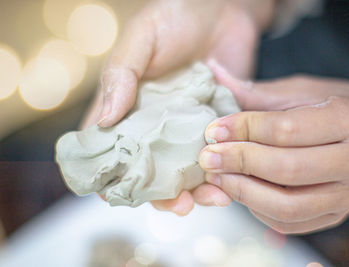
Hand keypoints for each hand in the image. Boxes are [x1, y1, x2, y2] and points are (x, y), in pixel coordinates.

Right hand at [82, 0, 274, 213]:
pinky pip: (216, 156)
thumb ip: (120, 76)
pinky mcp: (217, 125)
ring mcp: (187, 128)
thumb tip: (102, 122)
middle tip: (179, 205)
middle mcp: (156, 124)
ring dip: (195, 191)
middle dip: (161, 195)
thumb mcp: (142, 39)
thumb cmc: (175, 15)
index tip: (117, 196)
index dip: (109, 176)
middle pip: (150, 171)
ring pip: (185, 172)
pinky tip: (229, 184)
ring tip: (211, 198)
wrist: (224, 7)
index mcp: (129, 106)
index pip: (110, 148)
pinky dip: (221, 174)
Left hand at [195, 61, 348, 233]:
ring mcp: (348, 194)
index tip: (213, 130)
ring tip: (217, 177)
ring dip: (243, 192)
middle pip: (285, 169)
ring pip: (287, 205)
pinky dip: (258, 209)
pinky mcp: (337, 215)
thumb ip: (258, 92)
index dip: (243, 129)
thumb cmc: (335, 107)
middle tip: (207, 157)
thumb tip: (213, 73)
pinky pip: (290, 222)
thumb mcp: (302, 90)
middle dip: (238, 162)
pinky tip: (241, 190)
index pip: (285, 129)